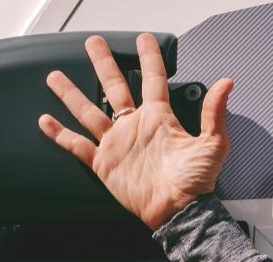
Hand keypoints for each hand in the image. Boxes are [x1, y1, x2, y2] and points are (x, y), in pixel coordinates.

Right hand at [38, 33, 233, 230]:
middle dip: (103, 64)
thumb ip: (215, 112)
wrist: (178, 211)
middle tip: (93, 43)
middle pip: (114, 87)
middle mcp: (134, 127)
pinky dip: (61, 134)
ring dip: (72, 94)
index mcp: (159, 118)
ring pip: (89, 111)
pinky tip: (46, 121)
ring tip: (55, 77)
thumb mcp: (213, 144)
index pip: (152, 79)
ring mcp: (117, 144)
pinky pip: (77, 145)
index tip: (143, 39)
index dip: (148, 58)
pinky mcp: (104, 163)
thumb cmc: (196, 183)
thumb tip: (227, 83)